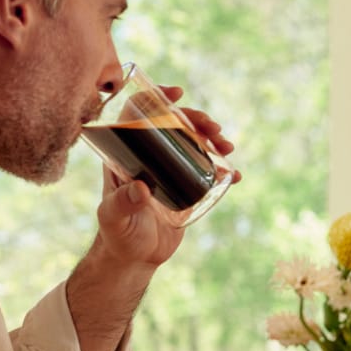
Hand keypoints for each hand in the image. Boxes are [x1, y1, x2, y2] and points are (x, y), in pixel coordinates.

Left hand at [91, 87, 237, 268]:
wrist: (136, 257)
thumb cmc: (118, 235)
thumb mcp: (114, 218)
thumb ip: (122, 204)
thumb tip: (140, 187)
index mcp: (127, 154)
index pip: (138, 114)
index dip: (156, 97)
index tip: (177, 94)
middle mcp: (150, 157)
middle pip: (173, 125)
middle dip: (196, 119)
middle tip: (213, 128)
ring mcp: (170, 171)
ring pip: (194, 144)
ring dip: (213, 139)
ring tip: (227, 148)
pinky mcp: (187, 188)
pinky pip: (208, 172)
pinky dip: (224, 170)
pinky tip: (236, 175)